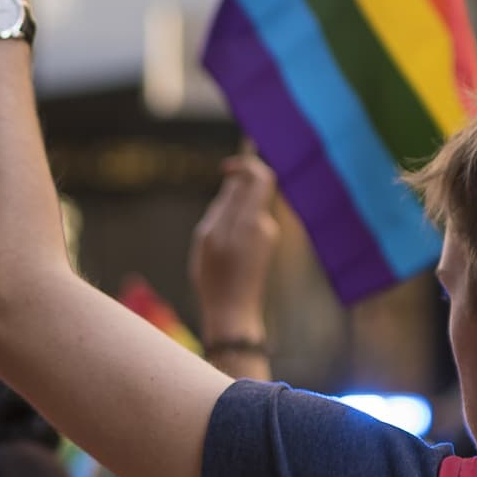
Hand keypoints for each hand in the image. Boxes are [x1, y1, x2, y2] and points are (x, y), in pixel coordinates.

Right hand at [191, 151, 283, 337]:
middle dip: (228, 198)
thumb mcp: (209, 236)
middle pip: (252, 192)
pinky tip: (220, 256)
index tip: (224, 169)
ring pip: (246, 210)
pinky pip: (246, 225)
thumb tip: (237, 181)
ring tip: (212, 248)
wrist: (233, 312)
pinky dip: (230, 230)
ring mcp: (267, 237)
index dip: (245, 165)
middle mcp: (265, 225)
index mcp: (252, 220)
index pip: (261, 176)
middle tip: (210, 228)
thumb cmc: (215, 276)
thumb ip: (225, 204)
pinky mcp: (264, 247)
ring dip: (226, 217)